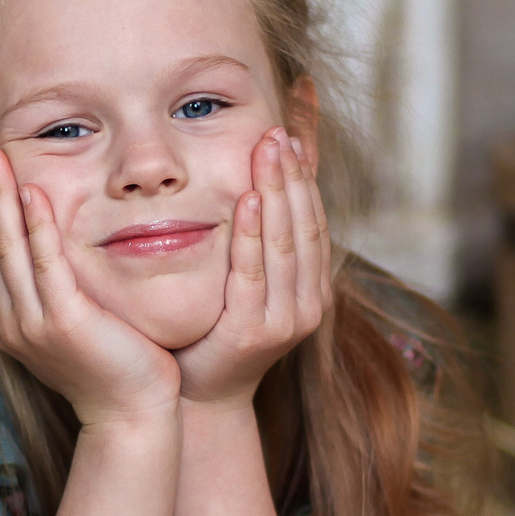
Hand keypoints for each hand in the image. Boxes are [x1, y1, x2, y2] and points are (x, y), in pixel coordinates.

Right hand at [0, 143, 179, 427]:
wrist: (132, 416)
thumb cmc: (115, 369)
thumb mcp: (76, 326)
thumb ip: (60, 292)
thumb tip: (56, 258)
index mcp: (11, 320)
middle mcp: (11, 321)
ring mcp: (32, 324)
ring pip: (8, 249)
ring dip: (0, 198)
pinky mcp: (63, 323)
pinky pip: (46, 266)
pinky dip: (37, 227)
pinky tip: (34, 193)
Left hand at [172, 128, 331, 408]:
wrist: (199, 397)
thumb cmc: (213, 331)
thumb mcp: (241, 279)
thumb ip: (250, 237)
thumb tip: (248, 178)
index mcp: (312, 282)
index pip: (315, 209)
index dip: (310, 164)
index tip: (302, 117)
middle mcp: (310, 298)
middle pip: (306, 220)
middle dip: (294, 171)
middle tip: (280, 127)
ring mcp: (287, 317)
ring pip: (287, 241)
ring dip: (278, 191)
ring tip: (269, 149)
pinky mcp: (255, 331)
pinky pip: (254, 273)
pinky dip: (252, 234)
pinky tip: (245, 200)